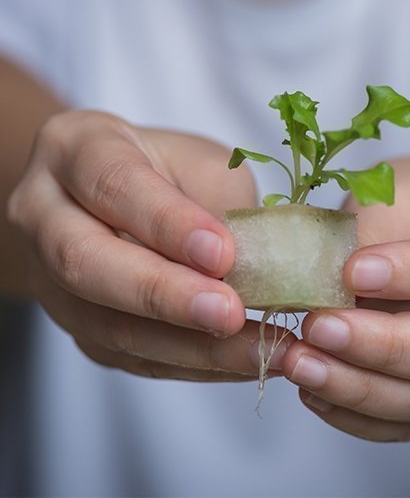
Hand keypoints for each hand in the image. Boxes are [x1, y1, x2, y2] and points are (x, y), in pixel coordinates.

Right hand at [8, 110, 290, 380]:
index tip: (221, 252)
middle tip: (229, 312)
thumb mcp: (198, 162)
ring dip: (189, 346)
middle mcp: (46, 215)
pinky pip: (131, 355)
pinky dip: (193, 363)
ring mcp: (52, 280)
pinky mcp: (80, 326)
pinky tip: (242, 360)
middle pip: (86, 262)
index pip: (113, 183)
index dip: (167, 222)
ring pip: (108, 324)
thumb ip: (219, 206)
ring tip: (256, 350)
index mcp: (75, 149)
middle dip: (163, 294)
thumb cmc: (164, 169)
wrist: (111, 197)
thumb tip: (260, 271)